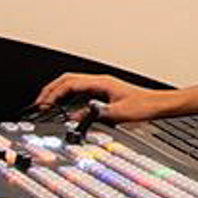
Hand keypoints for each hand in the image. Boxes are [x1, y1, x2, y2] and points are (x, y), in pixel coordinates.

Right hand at [32, 71, 169, 122]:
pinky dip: (68, 98)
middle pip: (68, 80)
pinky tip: (65, 108)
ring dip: (58, 92)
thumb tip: (74, 117)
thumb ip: (95, 114)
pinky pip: (80, 92)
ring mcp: (102, 86)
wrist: (159, 105)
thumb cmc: (145, 106)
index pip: (70, 83)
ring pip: (73, 84)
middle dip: (50, 90)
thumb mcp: (118, 114)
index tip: (43, 104)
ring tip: (46, 104)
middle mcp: (100, 82)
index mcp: (101, 82)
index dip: (54, 93)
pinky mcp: (104, 93)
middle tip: (38, 103)